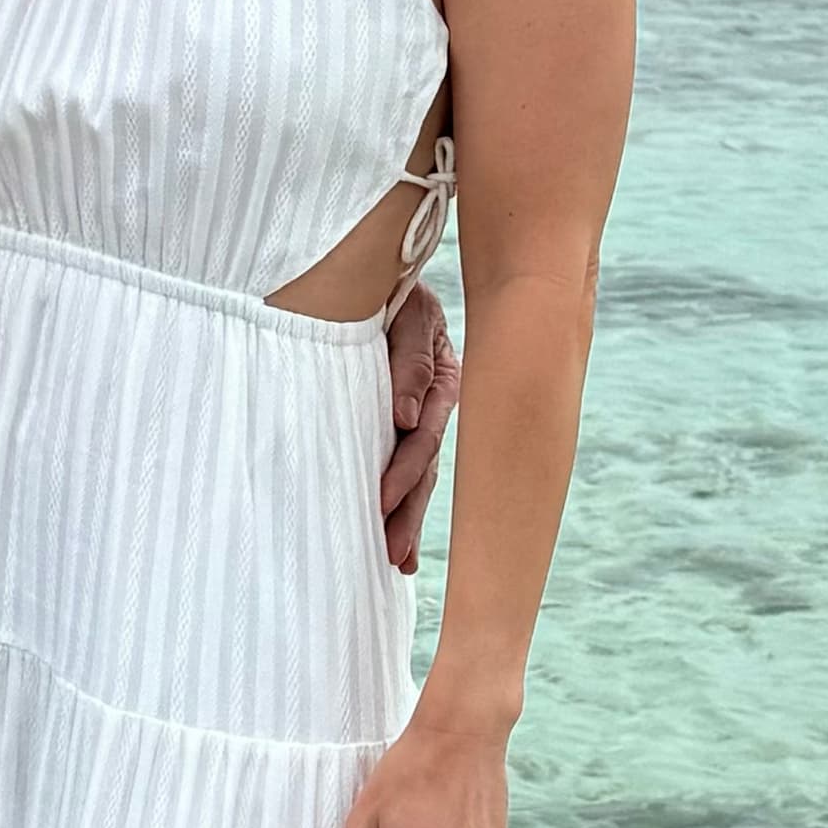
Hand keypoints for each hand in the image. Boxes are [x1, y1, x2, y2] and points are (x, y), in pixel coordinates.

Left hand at [378, 281, 457, 569]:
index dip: (404, 468)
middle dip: (408, 512)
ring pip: (417, 473)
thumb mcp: (408, 311)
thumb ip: (411, 359)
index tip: (382, 500)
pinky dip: (403, 503)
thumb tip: (407, 417)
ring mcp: (422, 413)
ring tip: (398, 561)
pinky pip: (404, 464)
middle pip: (423, 465)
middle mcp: (435, 403)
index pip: (424, 434)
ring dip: (407, 517)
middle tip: (391, 553)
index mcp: (444, 378)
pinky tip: (403, 550)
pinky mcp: (404, 419)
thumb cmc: (395, 286)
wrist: (385, 266)